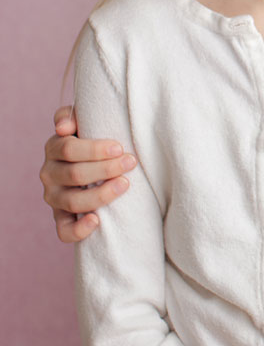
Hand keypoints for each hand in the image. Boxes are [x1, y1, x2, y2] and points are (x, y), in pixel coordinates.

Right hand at [40, 105, 136, 241]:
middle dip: (106, 169)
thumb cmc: (94, 134)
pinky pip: (64, 231)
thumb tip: (64, 126)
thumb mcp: (84, 119)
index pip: (69, 149)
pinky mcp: (61, 218)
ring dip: (101, 195)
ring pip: (73, 202)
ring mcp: (54, 198)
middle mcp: (49, 174)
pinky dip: (78, 230)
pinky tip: (97, 220)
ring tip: (125, 184)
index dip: (94, 149)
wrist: (95, 159)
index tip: (119, 147)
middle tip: (131, 162)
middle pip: (75, 174)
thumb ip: (72, 114)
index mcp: (54, 148)